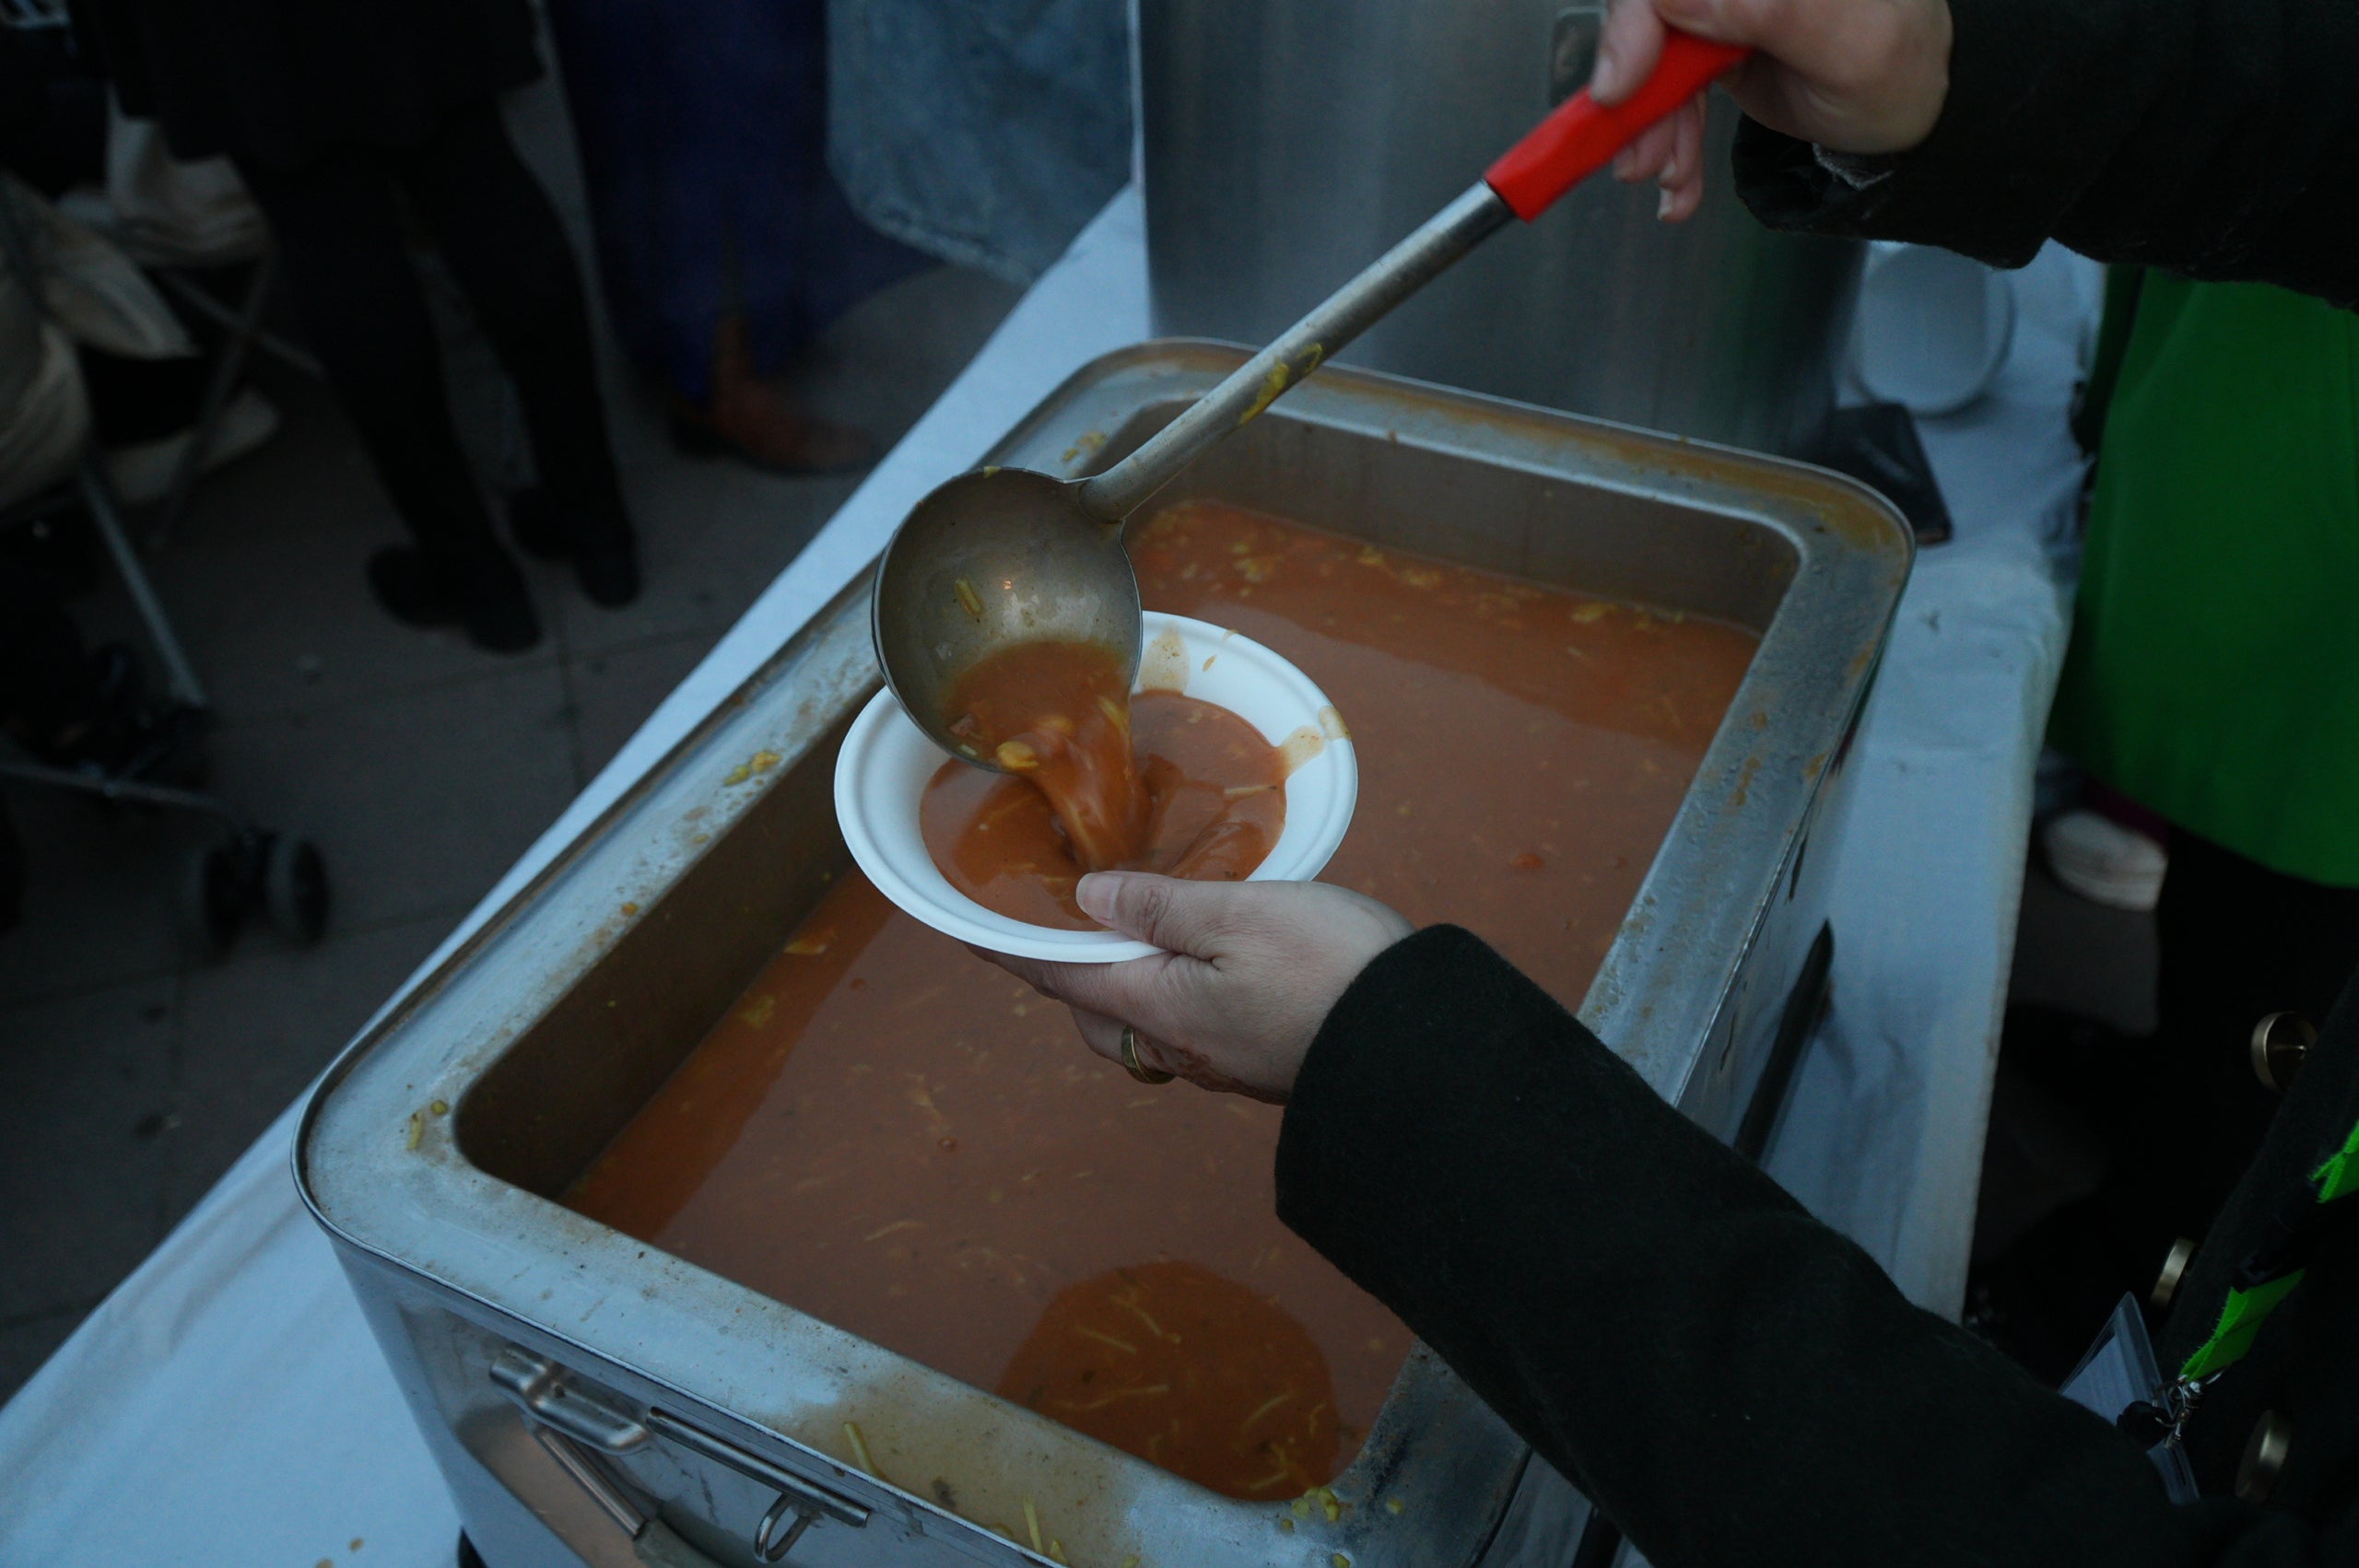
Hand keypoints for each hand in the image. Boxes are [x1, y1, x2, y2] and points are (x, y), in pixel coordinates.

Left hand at [974, 873, 1413, 1103]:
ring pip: (1145, 1028)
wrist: (1421, 1050)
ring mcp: (1224, 1062)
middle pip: (1097, 1014)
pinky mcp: (1262, 1063)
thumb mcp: (1240, 914)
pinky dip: (1170, 997)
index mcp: (1158, 1007)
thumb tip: (1088, 901)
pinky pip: (1190, 1032)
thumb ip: (1160, 907)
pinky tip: (1199, 967)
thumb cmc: (1331, 970)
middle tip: (1055, 926)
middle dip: (1066, 975)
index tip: (966, 926)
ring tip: (1128, 939)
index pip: (1060, 976)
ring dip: (1121, 989)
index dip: (1009, 949)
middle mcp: (1181, 1047)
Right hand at [1592, 0, 1953, 220]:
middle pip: (1646, 18)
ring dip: (1649, 130)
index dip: (1632, 25)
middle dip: (1637, 92)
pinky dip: (1665, 141)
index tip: (1622, 88)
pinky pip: (1664, 91)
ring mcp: (1718, 8)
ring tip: (1668, 178)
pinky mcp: (1709, 46)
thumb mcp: (1850, 46)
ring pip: (1647, 61)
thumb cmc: (1900, 68)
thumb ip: (1770, 10)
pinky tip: (1677, 181)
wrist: (1910, 109)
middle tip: (1640, 156)